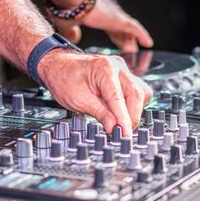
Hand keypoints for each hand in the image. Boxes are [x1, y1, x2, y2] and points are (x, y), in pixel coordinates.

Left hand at [37, 50, 152, 134]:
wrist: (58, 67)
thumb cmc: (64, 79)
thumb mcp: (78, 100)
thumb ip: (99, 113)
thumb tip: (114, 127)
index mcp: (104, 69)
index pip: (119, 98)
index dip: (124, 119)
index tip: (125, 134)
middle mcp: (117, 66)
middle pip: (136, 94)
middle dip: (131, 116)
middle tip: (122, 132)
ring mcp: (123, 70)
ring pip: (141, 93)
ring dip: (134, 110)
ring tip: (120, 122)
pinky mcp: (124, 75)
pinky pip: (137, 90)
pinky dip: (133, 103)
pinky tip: (120, 111)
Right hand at [51, 0, 153, 51]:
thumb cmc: (66, 7)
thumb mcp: (67, 24)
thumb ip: (71, 32)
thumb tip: (74, 38)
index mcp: (97, 13)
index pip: (110, 26)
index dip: (115, 36)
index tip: (119, 43)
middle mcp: (109, 12)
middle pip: (121, 28)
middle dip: (125, 38)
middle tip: (130, 48)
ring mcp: (115, 15)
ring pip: (128, 29)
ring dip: (131, 39)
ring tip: (136, 49)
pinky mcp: (119, 19)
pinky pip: (135, 29)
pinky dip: (142, 35)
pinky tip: (148, 43)